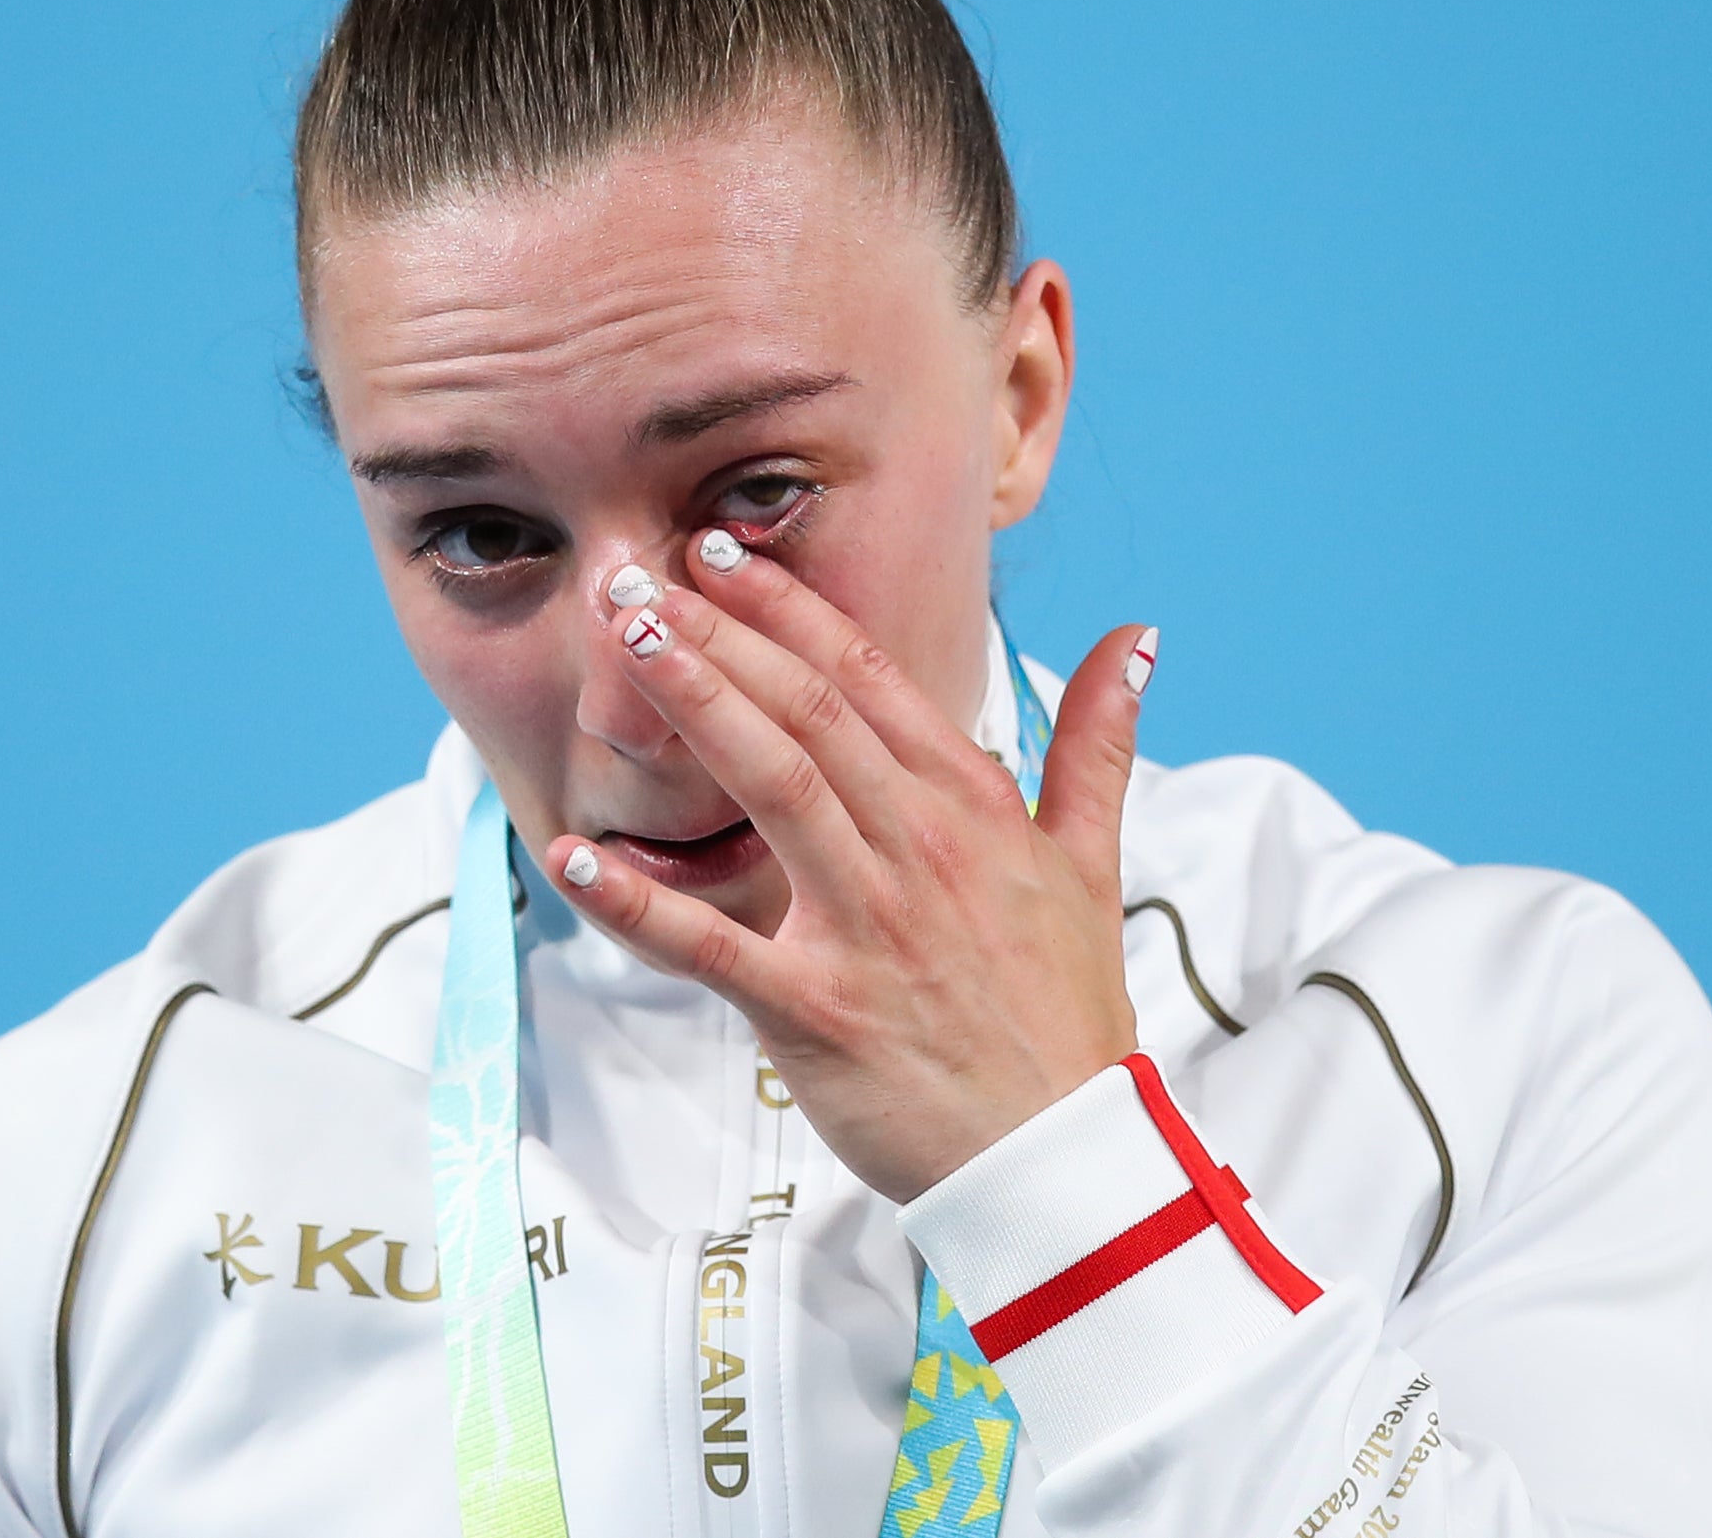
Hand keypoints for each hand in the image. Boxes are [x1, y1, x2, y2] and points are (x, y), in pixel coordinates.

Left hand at [541, 537, 1151, 1204]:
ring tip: (627, 649)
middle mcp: (918, 850)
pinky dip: (641, 906)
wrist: (1061, 1157)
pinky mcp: (816, 1011)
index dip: (793, 611)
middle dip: (724, 636)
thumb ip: (1098, 745)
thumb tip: (1137, 638)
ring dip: (697, 710)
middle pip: (811, 715)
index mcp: (971, 810)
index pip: (871, 682)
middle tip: (642, 576)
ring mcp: (867, 927)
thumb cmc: (1063, 1012)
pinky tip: (573, 861)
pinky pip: (714, 948)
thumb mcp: (1092, 866)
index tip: (724, 554)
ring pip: (774, 790)